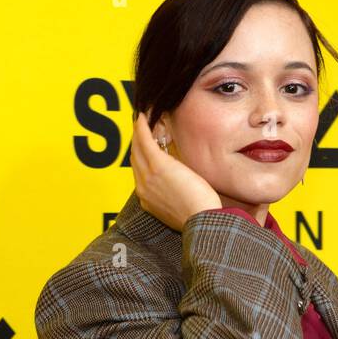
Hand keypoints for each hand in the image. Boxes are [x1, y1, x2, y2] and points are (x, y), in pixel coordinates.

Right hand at [130, 111, 221, 231]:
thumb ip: (177, 190)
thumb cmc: (201, 217)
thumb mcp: (183, 204)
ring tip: (142, 119)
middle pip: (135, 159)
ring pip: (137, 148)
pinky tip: (143, 117)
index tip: (144, 145)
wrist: (202, 222)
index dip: (141, 156)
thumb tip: (181, 176)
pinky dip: (142, 127)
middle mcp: (143, 188)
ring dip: (138, 131)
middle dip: (136, 141)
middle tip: (140, 126)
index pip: (140, 173)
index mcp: (148, 200)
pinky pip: (144, 141)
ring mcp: (148, 177)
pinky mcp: (157, 165)